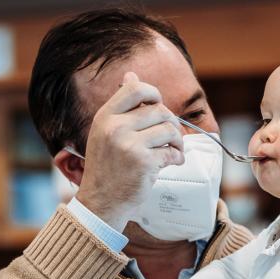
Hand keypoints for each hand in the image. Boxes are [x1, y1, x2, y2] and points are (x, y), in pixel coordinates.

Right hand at [77, 71, 183, 229]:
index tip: (159, 106)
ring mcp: (130, 146)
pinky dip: (178, 157)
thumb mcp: (105, 133)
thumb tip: (131, 75)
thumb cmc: (106, 168)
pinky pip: (172, 152)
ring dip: (178, 140)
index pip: (135, 88)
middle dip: (171, 122)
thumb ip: (120, 108)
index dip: (154, 93)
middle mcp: (116, 128)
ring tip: (175, 149)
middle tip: (172, 137)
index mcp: (105, 117)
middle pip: (159, 110)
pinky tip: (174, 162)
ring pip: (169, 129)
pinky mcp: (144, 163)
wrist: (101, 201)